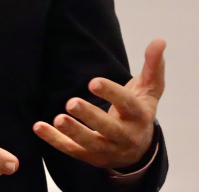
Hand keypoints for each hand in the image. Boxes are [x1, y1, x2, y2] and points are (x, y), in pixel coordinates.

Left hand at [33, 38, 165, 169]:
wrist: (139, 150)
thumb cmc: (139, 112)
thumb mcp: (150, 90)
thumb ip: (153, 66)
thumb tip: (159, 40)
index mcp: (139, 116)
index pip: (126, 104)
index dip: (111, 93)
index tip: (93, 81)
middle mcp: (125, 136)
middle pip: (108, 129)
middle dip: (90, 117)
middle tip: (71, 102)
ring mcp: (108, 149)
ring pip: (90, 144)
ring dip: (73, 132)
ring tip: (57, 119)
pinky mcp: (91, 157)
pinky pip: (72, 150)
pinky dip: (54, 141)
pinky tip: (38, 127)